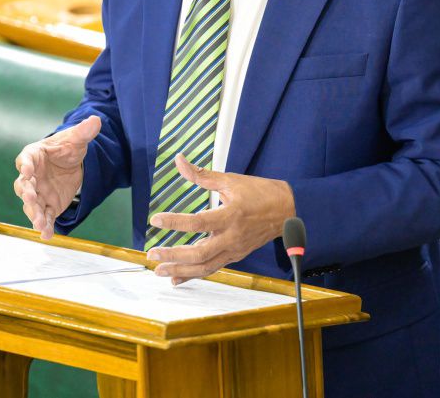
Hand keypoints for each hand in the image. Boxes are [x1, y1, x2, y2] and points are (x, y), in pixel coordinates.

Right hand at [13, 115, 100, 239]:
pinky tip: (47, 235)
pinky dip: (45, 225)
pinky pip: (45, 216)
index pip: (25, 159)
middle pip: (23, 186)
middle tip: (31, 198)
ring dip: (34, 214)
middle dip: (26, 193)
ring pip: (32, 205)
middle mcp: (31, 176)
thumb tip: (96, 120)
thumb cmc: (67, 148)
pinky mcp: (48, 205)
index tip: (26, 171)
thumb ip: (84, 131)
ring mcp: (38, 193)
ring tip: (39, 224)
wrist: (73, 164)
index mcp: (34, 155)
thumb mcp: (76, 139)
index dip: (25, 165)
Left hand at [146, 154, 295, 284]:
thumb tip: (179, 161)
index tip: (155, 220)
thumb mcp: (230, 180)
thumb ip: (202, 175)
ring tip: (159, 270)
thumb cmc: (259, 193)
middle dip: (174, 255)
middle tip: (153, 253)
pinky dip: (193, 275)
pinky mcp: (235, 256)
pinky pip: (212, 269)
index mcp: (231, 215)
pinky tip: (177, 278)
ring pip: (205, 267)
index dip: (175, 222)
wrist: (286, 210)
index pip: (198, 223)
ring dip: (180, 271)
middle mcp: (232, 237)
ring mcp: (234, 250)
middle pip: (199, 253)